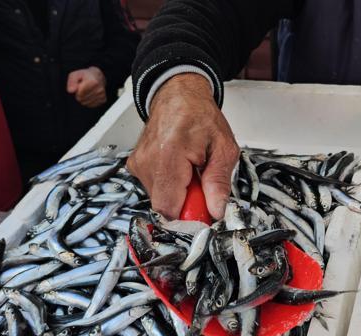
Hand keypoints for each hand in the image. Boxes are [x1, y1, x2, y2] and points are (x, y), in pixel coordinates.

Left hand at [66, 67, 107, 107]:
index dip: (76, 91)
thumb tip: (71, 91)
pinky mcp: (103, 100)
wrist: (97, 76)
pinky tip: (89, 95)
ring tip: (86, 91)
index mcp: (93, 82)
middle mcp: (99, 89)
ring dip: (83, 99)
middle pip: (82, 99)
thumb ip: (71, 82)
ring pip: (85, 103)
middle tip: (82, 89)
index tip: (79, 86)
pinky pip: (90, 105)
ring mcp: (102, 95)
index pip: (80, 93)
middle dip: (79, 95)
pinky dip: (88, 101)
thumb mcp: (75, 75)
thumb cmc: (84, 76)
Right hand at [127, 73, 238, 219]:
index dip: (189, 215)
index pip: (169, 207)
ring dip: (180, 194)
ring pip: (161, 200)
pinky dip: (172, 186)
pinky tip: (181, 170)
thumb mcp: (224, 148)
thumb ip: (219, 182)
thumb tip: (215, 211)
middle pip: (165, 206)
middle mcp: (147, 161)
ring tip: (192, 172)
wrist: (178, 96)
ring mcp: (138, 164)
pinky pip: (156, 189)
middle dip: (188, 203)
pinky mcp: (136, 166)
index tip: (206, 207)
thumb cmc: (201, 117)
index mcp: (169, 154)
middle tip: (202, 183)